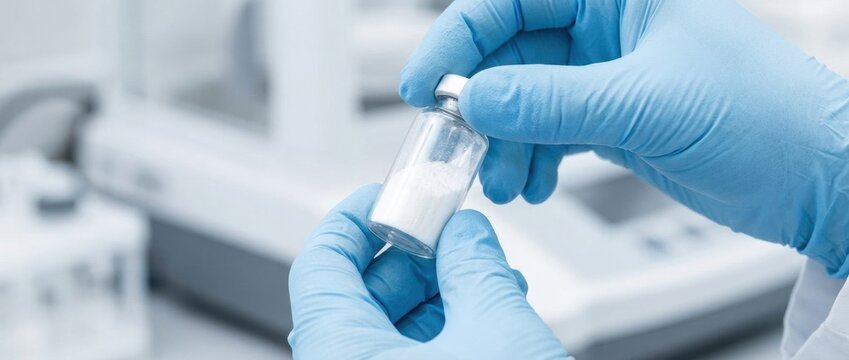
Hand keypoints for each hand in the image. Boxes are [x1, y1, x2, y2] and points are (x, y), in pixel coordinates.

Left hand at [288, 184, 570, 358]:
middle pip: (359, 291)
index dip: (355, 216)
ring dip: (440, 291)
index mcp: (342, 354)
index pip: (320, 262)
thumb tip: (465, 232)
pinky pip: (411, 355)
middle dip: (416, 252)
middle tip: (453, 230)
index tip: (386, 195)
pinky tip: (489, 312)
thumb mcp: (498, 329)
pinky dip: (446, 329)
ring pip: (389, 326)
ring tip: (488, 272)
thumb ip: (475, 264)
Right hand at [399, 0, 848, 275]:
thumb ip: (550, 100)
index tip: (430, 82)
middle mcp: (610, 27)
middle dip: (484, 102)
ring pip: (525, 97)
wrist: (817, 181)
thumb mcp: (646, 102)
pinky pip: (549, 130)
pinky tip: (534, 183)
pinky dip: (532, 158)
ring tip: (506, 179)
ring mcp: (609, 74)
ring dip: (505, 141)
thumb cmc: (768, 117)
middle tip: (462, 141)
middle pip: (512, 51)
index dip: (461, 37)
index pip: (515, 0)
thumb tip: (475, 99)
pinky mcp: (613, 118)